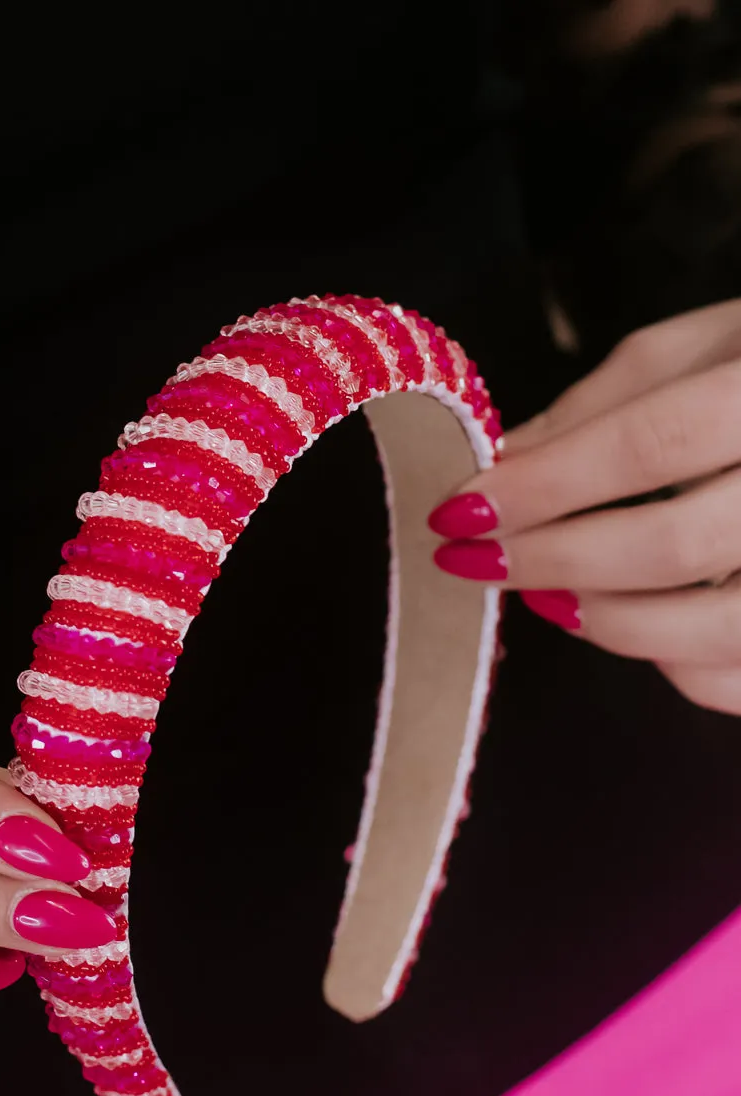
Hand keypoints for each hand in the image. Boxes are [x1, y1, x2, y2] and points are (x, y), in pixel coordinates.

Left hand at [428, 299, 740, 713]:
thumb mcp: (702, 343)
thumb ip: (601, 405)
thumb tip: (502, 464)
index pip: (648, 446)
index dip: (544, 486)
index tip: (458, 512)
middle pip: (671, 546)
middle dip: (552, 560)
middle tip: (474, 561)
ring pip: (709, 631)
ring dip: (605, 620)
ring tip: (544, 592)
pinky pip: (732, 677)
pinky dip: (669, 662)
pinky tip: (628, 619)